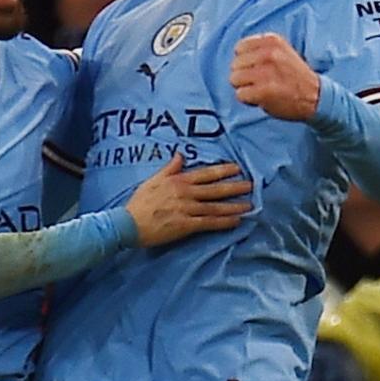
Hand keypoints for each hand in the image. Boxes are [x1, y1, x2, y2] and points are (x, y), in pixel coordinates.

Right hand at [126, 153, 251, 246]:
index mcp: (178, 181)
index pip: (205, 174)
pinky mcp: (186, 225)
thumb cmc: (140, 202)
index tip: (237, 168)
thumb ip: (169, 168)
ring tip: (249, 204)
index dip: (223, 171)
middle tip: (251, 185)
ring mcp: (187, 209)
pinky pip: (209, 223)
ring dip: (234, 205)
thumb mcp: (153, 180)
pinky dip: (224, 222)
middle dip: (234, 187)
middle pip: (215, 189)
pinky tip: (236, 221)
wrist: (128, 223)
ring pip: (216, 206)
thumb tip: (180, 155)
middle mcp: (185, 193)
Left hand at [230, 33, 319, 120]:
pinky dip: (248, 100)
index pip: (239, 48)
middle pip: (234, 65)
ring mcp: (266, 72)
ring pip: (234, 79)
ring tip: (261, 89)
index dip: (246, 62)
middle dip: (244, 75)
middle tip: (261, 81)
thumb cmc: (294, 76)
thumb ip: (260, 49)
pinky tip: (262, 98)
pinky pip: (240, 95)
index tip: (258, 68)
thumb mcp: (281, 51)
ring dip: (245, 88)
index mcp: (272, 41)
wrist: (315, 96)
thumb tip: (236, 55)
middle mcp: (268, 53)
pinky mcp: (264, 91)